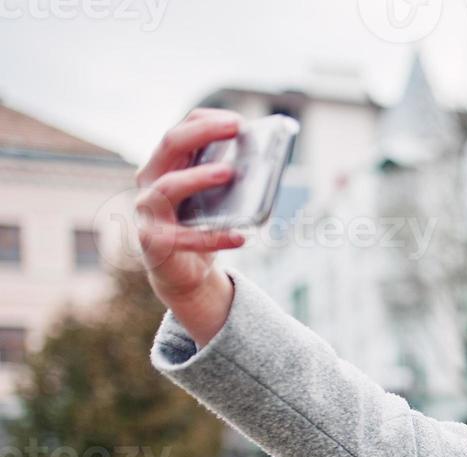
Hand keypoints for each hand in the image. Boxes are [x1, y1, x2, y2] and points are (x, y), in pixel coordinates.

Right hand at [133, 108, 247, 342]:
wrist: (184, 273)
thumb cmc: (202, 226)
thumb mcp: (217, 197)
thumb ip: (231, 178)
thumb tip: (266, 161)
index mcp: (166, 165)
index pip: (180, 130)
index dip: (206, 121)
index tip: (238, 121)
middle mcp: (151, 181)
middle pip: (170, 145)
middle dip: (203, 132)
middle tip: (236, 128)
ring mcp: (148, 210)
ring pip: (168, 186)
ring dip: (199, 177)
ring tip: (229, 173)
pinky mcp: (155, 241)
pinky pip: (184, 237)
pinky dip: (214, 237)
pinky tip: (240, 237)